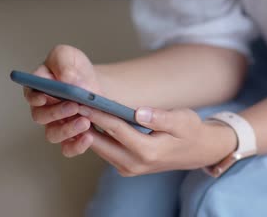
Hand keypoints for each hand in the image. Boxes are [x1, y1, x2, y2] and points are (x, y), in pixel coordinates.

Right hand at [22, 44, 100, 156]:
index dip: (35, 97)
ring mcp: (55, 124)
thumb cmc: (75, 68)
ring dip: (67, 130)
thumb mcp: (68, 56)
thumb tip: (68, 79)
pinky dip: (77, 146)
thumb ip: (64, 63)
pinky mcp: (69, 137)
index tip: (45, 96)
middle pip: (40, 116)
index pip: (30, 94)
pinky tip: (88, 138)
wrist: (93, 84)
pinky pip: (68, 148)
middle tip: (74, 106)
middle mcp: (43, 109)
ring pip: (53, 134)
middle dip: (57, 112)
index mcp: (37, 87)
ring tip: (85, 122)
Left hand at [80, 107, 237, 176]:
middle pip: (100, 141)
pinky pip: (105, 151)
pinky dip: (95, 136)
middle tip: (68, 101)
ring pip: (99, 147)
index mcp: (148, 152)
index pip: (116, 129)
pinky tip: (86, 118)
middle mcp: (135, 164)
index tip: (82, 99)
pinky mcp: (126, 167)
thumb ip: (159, 117)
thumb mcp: (182, 120)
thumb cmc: (191, 132)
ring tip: (73, 107)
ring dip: (85, 129)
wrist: (198, 151)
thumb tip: (138, 111)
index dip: (97, 112)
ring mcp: (129, 168)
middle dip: (84, 121)